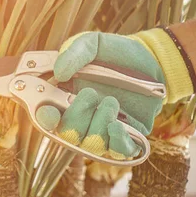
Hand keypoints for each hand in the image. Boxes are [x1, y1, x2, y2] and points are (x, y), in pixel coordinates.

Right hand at [35, 32, 165, 159]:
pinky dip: (116, 142)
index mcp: (63, 97)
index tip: (50, 111)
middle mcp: (80, 118)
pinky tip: (117, 125)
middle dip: (77, 117)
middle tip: (91, 93)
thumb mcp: (92, 44)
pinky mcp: (126, 137)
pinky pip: (117, 152)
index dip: (45, 118)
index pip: (46, 116)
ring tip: (111, 101)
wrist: (150, 60)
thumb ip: (73, 53)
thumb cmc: (114, 52)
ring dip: (99, 125)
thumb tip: (58, 72)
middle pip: (67, 135)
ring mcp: (102, 130)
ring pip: (91, 145)